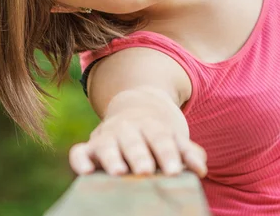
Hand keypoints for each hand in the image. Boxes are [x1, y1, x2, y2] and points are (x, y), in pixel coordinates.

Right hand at [69, 114, 206, 177]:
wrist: (136, 106)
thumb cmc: (158, 134)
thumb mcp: (174, 138)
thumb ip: (187, 152)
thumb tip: (200, 168)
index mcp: (152, 126)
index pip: (161, 139)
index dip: (167, 155)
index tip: (174, 171)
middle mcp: (128, 129)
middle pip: (134, 142)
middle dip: (140, 156)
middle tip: (146, 171)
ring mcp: (108, 136)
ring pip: (108, 145)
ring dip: (112, 158)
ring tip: (118, 172)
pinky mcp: (89, 147)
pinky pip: (79, 152)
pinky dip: (80, 159)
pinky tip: (85, 171)